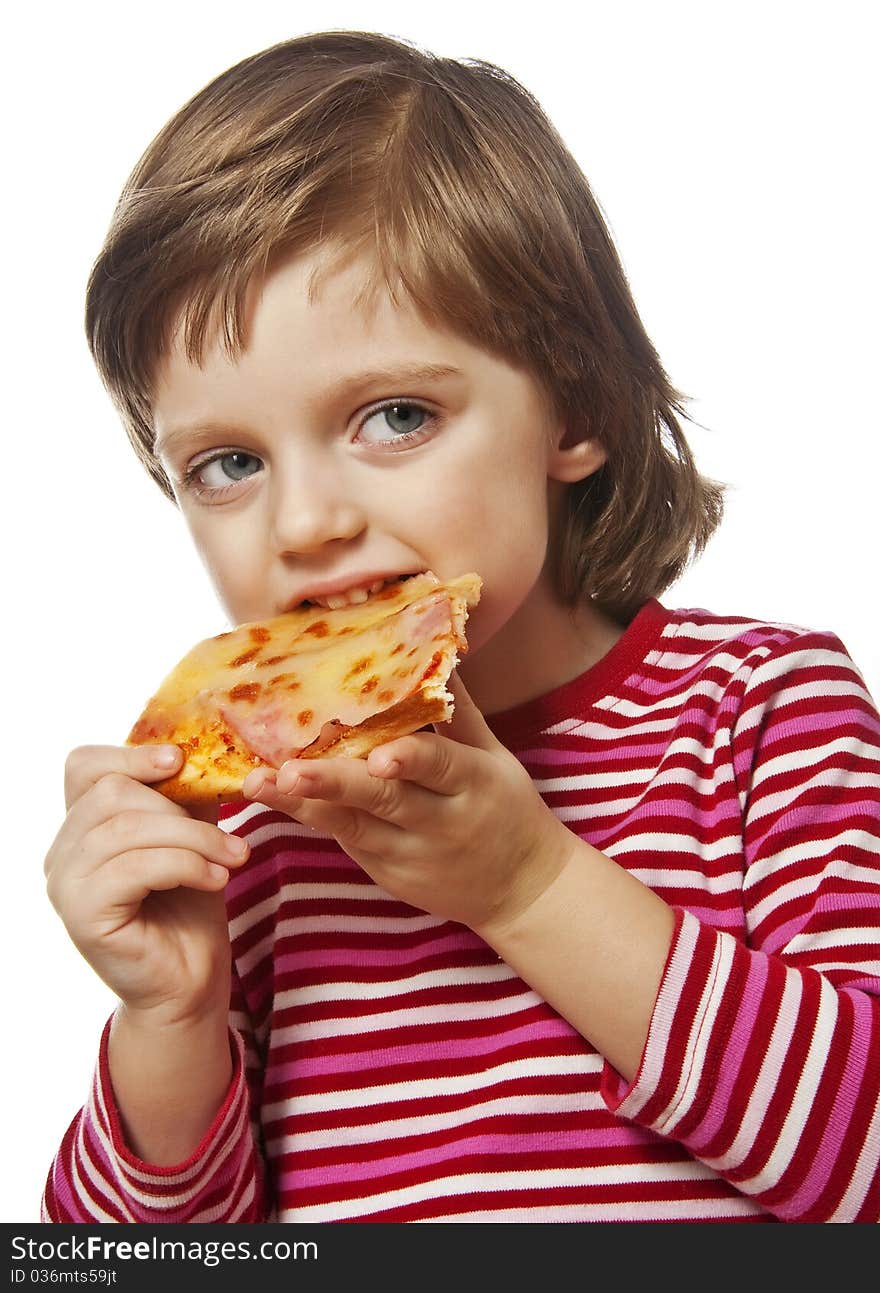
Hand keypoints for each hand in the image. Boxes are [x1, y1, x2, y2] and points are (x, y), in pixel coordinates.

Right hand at [44, 745, 249, 1024]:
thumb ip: (185, 795)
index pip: (83, 766)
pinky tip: (216, 880)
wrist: (189, 981)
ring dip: (194, 839)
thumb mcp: (191, 836)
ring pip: (127, 829)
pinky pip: (134, 867)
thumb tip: (204, 748)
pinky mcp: (82, 915)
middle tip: (230, 837)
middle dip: (181, 810)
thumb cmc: (188, 908)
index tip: (180, 762)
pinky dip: (185, 865)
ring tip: (233, 858)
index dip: (130, 754)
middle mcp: (61, 853)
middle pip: (112, 793)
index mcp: (81, 827)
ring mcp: (64, 885)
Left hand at [242, 674, 577, 933]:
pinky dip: (311, 816)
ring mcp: (409, 854)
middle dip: (333, 784)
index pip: (441, 767)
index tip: (379, 755)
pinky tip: (272, 795)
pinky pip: (346, 840)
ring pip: (351, 826)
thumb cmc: (506, 807)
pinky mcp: (387, 874)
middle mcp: (439, 823)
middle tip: (286, 771)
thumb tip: (431, 649)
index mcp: (474, 784)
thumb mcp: (494, 757)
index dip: (410, 760)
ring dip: (302, 804)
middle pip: (383, 801)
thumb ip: (457, 712)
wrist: (523, 890)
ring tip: (259, 785)